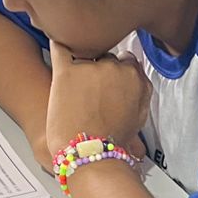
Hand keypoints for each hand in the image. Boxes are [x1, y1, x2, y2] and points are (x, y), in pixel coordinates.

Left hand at [46, 43, 151, 160]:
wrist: (91, 154)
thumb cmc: (112, 142)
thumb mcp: (140, 116)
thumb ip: (140, 90)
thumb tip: (135, 78)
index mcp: (135, 77)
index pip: (126, 60)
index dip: (117, 70)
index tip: (110, 79)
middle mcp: (115, 68)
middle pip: (105, 56)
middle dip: (99, 68)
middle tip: (91, 87)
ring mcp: (90, 68)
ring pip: (85, 53)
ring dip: (80, 62)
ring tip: (74, 81)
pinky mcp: (65, 72)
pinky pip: (60, 47)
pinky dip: (58, 43)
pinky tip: (57, 42)